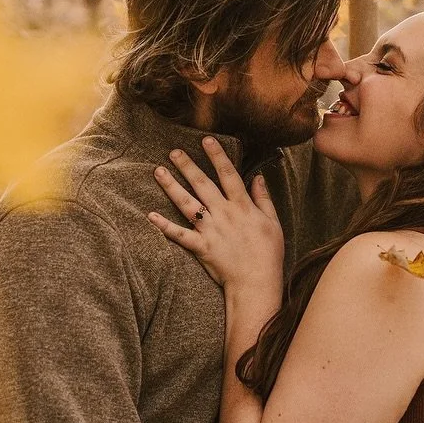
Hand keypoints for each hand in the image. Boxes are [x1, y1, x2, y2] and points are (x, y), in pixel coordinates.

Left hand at [147, 137, 283, 292]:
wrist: (256, 282)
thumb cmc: (268, 253)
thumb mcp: (273, 222)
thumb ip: (264, 199)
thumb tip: (258, 178)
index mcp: (242, 206)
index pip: (228, 175)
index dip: (217, 156)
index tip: (206, 140)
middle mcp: (224, 214)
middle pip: (202, 185)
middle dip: (187, 166)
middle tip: (174, 151)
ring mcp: (210, 230)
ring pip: (187, 204)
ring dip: (171, 187)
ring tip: (158, 171)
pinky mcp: (200, 247)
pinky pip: (179, 235)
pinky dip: (164, 226)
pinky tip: (150, 215)